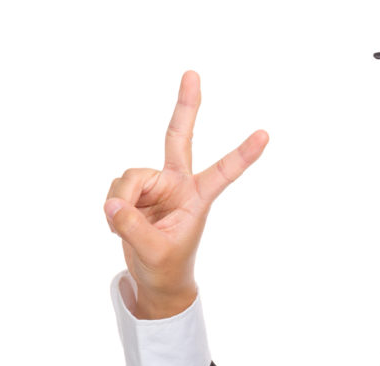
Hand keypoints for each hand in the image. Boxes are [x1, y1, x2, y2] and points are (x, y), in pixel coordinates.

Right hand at [104, 71, 268, 318]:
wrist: (154, 279)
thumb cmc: (165, 267)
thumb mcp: (152, 252)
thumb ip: (131, 226)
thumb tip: (112, 202)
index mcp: (197, 198)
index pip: (223, 172)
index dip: (243, 155)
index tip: (266, 134)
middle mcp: (178, 184)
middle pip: (179, 137)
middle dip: (186, 107)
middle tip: (193, 72)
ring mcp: (155, 184)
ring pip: (128, 176)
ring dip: (121, 202)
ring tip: (126, 228)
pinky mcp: (135, 190)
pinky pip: (115, 188)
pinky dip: (112, 207)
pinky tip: (118, 223)